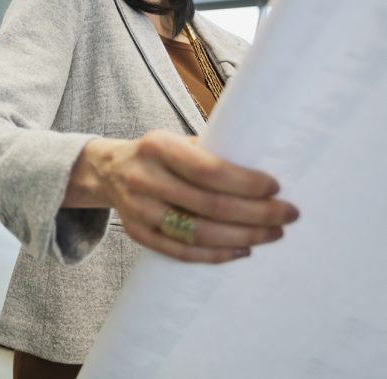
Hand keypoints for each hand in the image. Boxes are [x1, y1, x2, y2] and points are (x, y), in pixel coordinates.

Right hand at [66, 130, 299, 263]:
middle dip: (256, 213)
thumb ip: (212, 155)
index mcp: (157, 146)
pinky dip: (215, 255)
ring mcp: (137, 209)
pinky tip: (242, 250)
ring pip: (197, 233)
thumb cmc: (159, 155)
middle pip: (208, 206)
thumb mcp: (178, 142)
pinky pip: (181, 251)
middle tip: (287, 215)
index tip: (275, 188)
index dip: (245, 183)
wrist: (109, 170)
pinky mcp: (137, 233)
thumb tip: (265, 174)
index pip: (208, 170)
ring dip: (242, 237)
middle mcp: (143, 178)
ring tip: (272, 234)